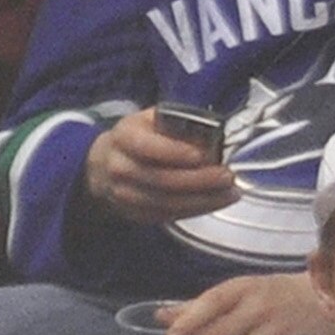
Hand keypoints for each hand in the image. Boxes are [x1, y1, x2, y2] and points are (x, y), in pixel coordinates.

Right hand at [82, 109, 238, 226]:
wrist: (104, 163)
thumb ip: (177, 124)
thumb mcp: (152, 119)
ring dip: (201, 200)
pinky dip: (193, 210)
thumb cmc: (139, 136)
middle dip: (198, 180)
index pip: (147, 147)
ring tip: (229, 193)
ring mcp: (123, 194)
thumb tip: (213, 138)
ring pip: (164, 202)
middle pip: (159, 179)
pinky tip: (214, 202)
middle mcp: (118, 167)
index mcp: (123, 137)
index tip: (203, 154)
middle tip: (227, 176)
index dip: (175, 152)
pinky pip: (165, 215)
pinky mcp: (132, 213)